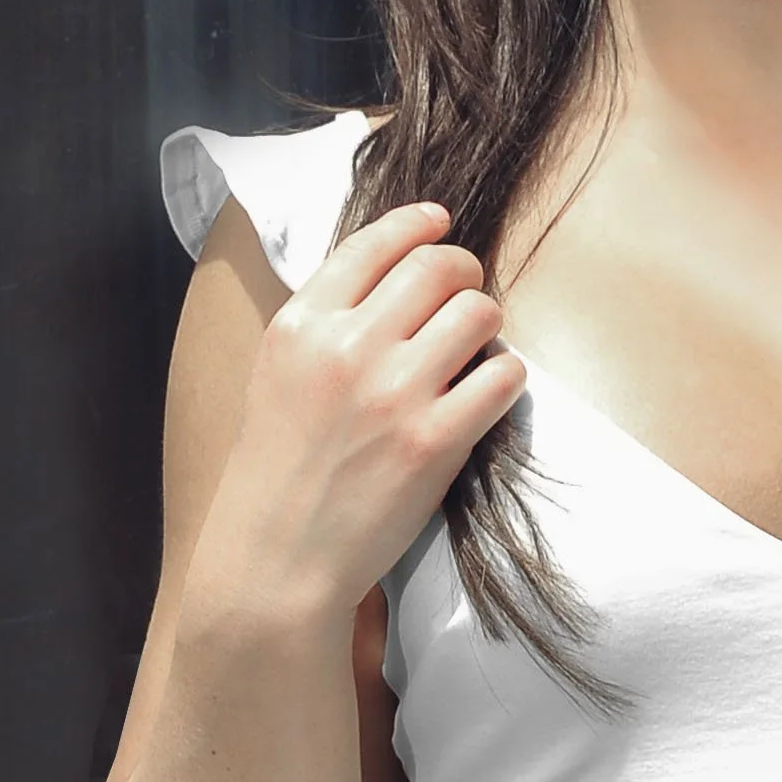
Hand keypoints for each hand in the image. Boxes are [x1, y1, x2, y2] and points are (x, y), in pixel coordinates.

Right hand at [202, 202, 525, 617]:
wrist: (277, 560)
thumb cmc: (277, 470)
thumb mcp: (277, 374)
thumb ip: (326, 322)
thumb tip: (394, 276)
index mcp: (300, 324)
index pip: (374, 244)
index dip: (417, 223)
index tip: (440, 221)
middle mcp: (346, 346)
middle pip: (438, 267)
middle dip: (463, 273)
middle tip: (465, 297)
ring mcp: (394, 391)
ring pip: (479, 311)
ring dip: (487, 325)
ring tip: (473, 352)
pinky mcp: (435, 438)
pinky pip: (504, 373)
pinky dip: (504, 378)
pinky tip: (484, 395)